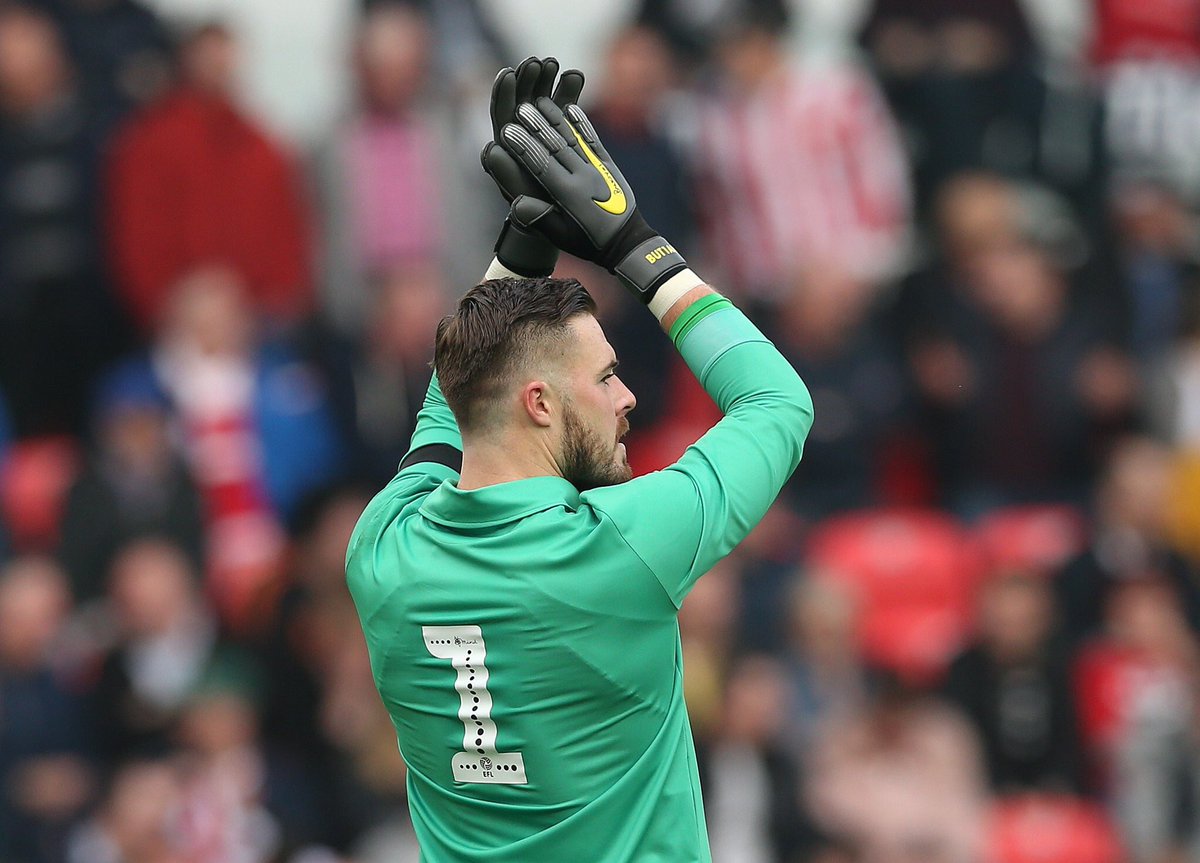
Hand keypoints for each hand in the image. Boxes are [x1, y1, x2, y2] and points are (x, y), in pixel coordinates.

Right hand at [486, 57, 687, 301]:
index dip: (523, 147)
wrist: (627, 242)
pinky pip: (592, 139)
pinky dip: (580, 122)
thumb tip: (516, 204)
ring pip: (572, 139)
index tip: (506, 130)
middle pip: (555, 146)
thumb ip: (540, 219)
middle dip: (535, 126)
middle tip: (518, 107)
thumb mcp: (561, 238)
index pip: (541, 166)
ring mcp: (597, 168)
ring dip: (555, 118)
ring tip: (539, 100)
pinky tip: (571, 106)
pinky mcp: (608, 164)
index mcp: (569, 196)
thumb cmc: (588, 243)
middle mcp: (583, 177)